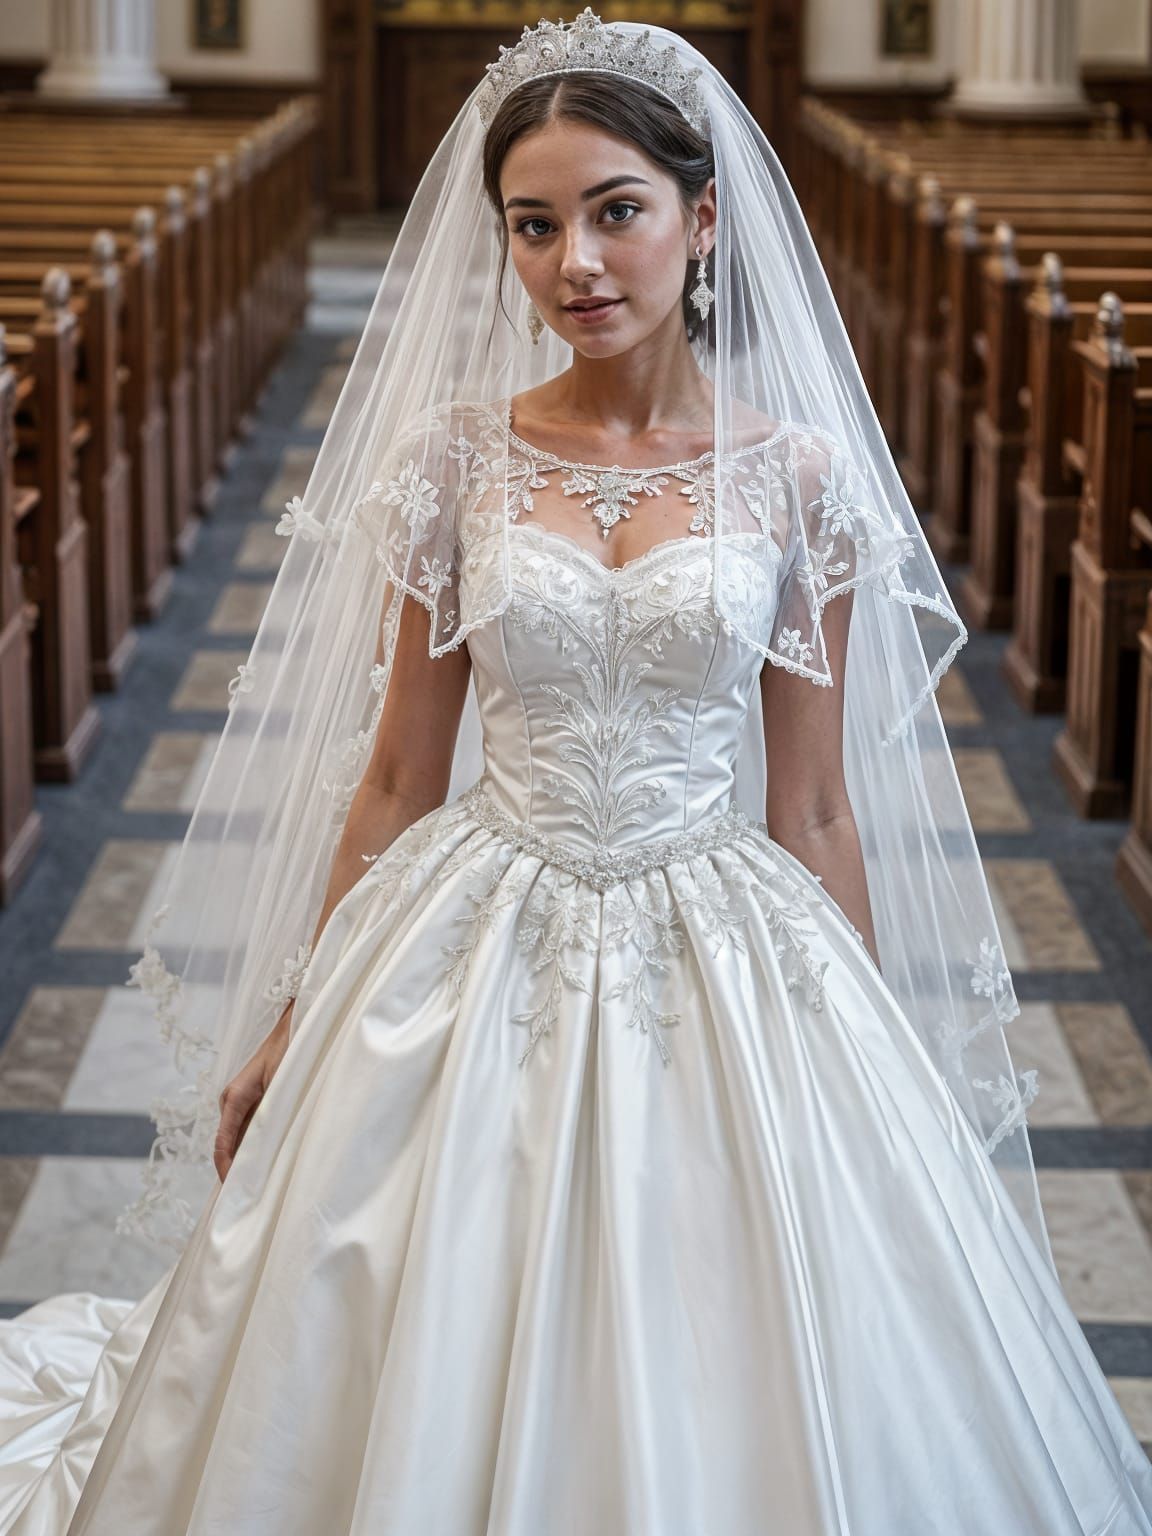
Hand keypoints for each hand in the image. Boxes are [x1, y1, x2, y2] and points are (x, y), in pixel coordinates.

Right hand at [214, 1003, 293, 1182]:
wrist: (300, 1022)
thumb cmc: (294, 1049)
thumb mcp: (283, 1086)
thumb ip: (271, 1117)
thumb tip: (264, 1152)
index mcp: (235, 1097)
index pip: (223, 1144)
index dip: (226, 1170)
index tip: (233, 1192)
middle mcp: (232, 1099)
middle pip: (227, 1145)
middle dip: (235, 1171)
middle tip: (247, 1200)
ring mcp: (241, 1099)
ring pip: (237, 1139)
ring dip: (245, 1159)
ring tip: (255, 1188)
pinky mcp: (252, 1098)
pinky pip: (247, 1129)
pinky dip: (253, 1147)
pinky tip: (264, 1162)